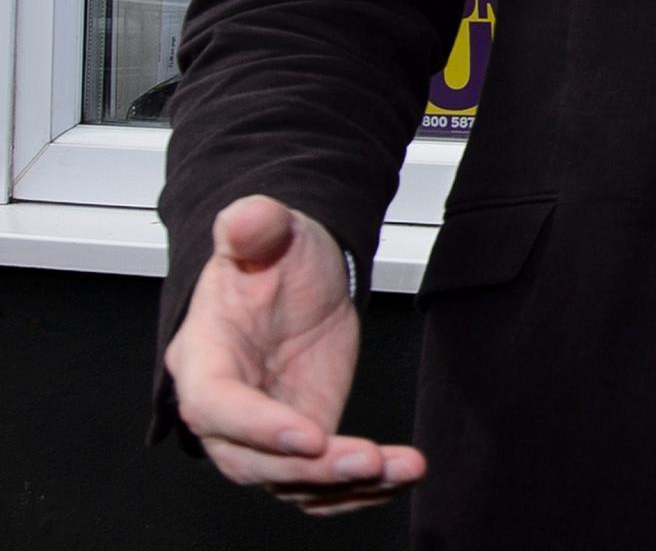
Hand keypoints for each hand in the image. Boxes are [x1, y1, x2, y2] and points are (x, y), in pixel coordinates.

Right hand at [164, 195, 426, 513]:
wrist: (300, 274)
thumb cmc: (273, 257)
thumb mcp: (268, 230)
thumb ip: (253, 225)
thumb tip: (244, 217)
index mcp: (204, 358)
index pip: (217, 406)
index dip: (258, 427)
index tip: (310, 435)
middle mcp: (226, 408)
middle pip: (251, 462)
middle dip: (309, 471)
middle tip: (366, 461)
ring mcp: (264, 432)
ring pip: (291, 482)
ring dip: (345, 486)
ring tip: (400, 469)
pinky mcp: (303, 441)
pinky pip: (322, 482)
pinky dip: (362, 488)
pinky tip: (402, 474)